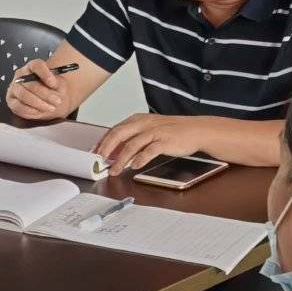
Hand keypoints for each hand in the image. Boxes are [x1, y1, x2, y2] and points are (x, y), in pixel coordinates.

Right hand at [6, 59, 74, 121]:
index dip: (45, 74)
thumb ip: (57, 84)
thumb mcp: (58, 84)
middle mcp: (21, 75)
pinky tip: (40, 112)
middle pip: (30, 83)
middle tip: (58, 101)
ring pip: (23, 95)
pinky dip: (31, 111)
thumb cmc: (51, 89)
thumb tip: (54, 87)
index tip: (54, 84)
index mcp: (33, 66)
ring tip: (51, 108)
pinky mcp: (11, 100)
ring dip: (39, 103)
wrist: (46, 99)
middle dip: (45, 94)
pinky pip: (18, 106)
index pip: (36, 65)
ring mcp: (14, 87)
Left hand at [96, 113, 212, 174]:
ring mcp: (155, 132)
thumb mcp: (149, 130)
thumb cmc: (172, 131)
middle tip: (99, 160)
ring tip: (114, 170)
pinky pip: (149, 150)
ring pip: (131, 145)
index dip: (103, 141)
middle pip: (119, 134)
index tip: (95, 152)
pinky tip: (134, 166)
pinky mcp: (165, 141)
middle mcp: (144, 124)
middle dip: (106, 149)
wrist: (196, 130)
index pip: (115, 129)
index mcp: (138, 120)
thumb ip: (133, 139)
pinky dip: (140, 159)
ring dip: (120, 159)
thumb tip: (115, 152)